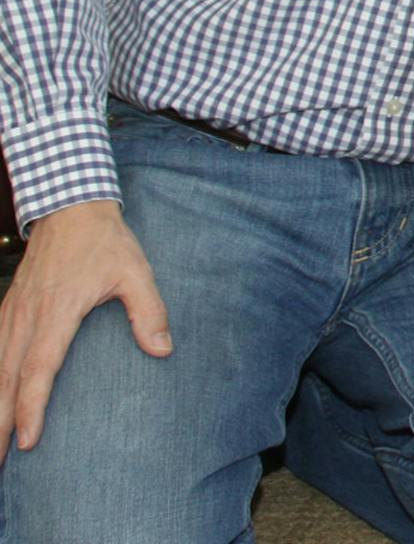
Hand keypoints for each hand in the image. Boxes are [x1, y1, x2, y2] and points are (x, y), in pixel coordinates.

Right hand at [0, 200, 168, 456]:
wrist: (71, 208)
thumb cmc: (105, 242)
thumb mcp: (137, 271)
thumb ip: (150, 311)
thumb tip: (162, 349)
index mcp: (58, 312)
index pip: (39, 369)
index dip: (32, 407)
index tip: (29, 440)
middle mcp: (28, 317)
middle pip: (7, 379)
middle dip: (0, 422)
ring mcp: (13, 313)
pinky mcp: (8, 310)